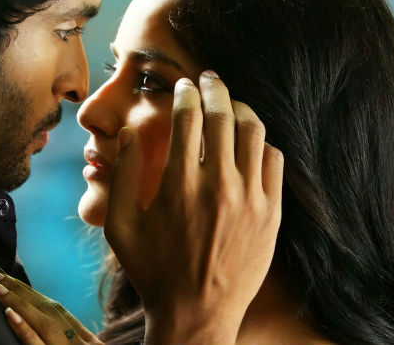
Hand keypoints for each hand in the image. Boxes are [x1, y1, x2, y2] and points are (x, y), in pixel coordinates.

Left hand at [0, 268, 103, 344]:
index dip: (28, 293)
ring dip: (17, 301)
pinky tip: (10, 313)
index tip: (5, 278)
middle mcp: (81, 343)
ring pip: (43, 321)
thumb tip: (43, 326)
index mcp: (87, 342)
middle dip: (18, 289)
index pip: (54, 310)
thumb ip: (73, 342)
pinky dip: (26, 329)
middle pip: (47, 308)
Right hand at [104, 71, 283, 344]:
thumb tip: (128, 133)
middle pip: (223, 115)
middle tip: (209, 78)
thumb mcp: (120, 226)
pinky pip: (274, 160)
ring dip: (241, 109)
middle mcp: (218, 187)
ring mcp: (250, 200)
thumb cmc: (153, 271)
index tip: (183, 84)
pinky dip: (262, 142)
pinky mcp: (271, 214)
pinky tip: (249, 142)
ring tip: (231, 103)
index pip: (188, 118)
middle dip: (215, 88)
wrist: (198, 316)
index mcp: (179, 186)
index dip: (185, 93)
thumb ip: (121, 175)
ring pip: (254, 132)